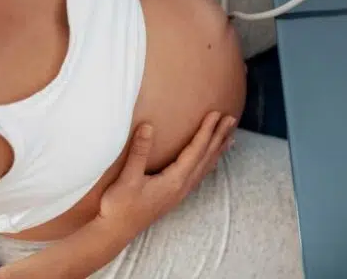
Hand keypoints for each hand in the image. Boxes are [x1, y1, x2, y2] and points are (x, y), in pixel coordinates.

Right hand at [97, 112, 235, 236]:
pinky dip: (208, 163)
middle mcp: (182, 186)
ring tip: (230, 137)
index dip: (206, 130)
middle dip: (219, 136)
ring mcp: (180, 192)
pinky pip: (199, 175)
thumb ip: (139, 152)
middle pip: (206, 157)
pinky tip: (211, 161)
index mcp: (174, 180)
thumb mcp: (127, 178)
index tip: (216, 113)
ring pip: (205, 167)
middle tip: (231, 119)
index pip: (196, 150)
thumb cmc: (119, 206)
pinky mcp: (174, 195)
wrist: (115, 232)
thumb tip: (148, 126)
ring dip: (217, 150)